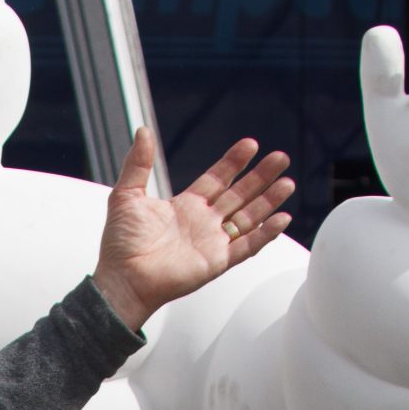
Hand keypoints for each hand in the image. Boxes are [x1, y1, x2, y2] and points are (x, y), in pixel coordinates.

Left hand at [93, 128, 292, 331]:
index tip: (250, 144)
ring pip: (248, 218)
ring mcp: (212, 242)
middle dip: (260, 176)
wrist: (122, 279)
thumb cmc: (120, 243)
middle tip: (281, 158)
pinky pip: (247, 246)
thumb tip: (143, 130)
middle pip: (239, 194)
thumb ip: (137, 164)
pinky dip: (265, 234)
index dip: (233, 162)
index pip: (217, 179)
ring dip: (268, 201)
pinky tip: (281, 218)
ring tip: (287, 183)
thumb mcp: (126, 195)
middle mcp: (203, 222)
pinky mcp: (216, 262)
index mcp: (185, 206)